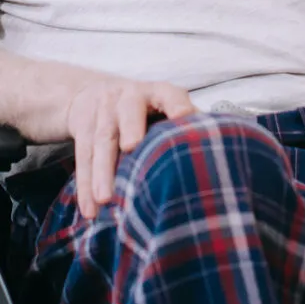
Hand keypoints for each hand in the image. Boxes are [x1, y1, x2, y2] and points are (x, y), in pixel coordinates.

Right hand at [65, 79, 195, 218]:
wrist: (94, 92)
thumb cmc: (144, 110)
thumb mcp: (164, 107)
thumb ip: (186, 126)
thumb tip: (222, 154)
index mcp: (157, 92)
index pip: (169, 94)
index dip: (176, 104)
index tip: (183, 116)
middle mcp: (128, 97)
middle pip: (128, 113)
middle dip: (130, 129)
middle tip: (131, 147)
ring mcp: (102, 111)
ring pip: (101, 140)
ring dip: (101, 172)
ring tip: (105, 200)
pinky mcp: (82, 127)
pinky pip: (82, 157)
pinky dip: (85, 186)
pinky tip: (89, 211)